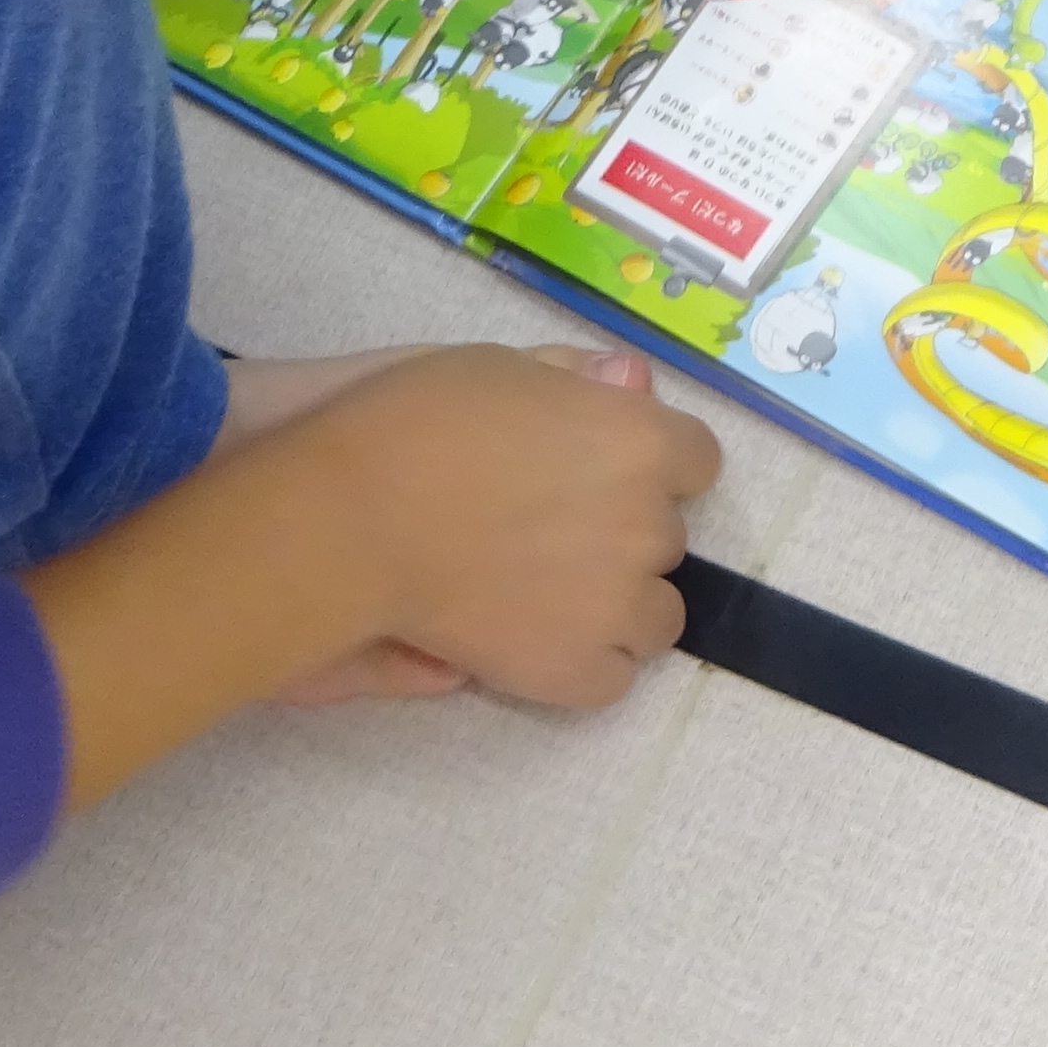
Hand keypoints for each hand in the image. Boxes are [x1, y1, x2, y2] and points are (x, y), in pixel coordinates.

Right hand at [315, 341, 723, 705]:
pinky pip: (614, 676)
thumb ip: (581, 381)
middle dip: (622, 534)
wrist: (350, 519)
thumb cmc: (417, 424)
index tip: (601, 472)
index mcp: (642, 441)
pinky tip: (535, 640)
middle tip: (551, 531)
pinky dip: (583, 663)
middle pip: (668, 538)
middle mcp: (648, 524)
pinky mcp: (575, 669)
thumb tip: (633, 382)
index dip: (650, 466)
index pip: (697, 461)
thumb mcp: (507, 369)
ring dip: (617, 605)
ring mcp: (616, 604)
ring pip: (656, 616)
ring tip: (547, 596)